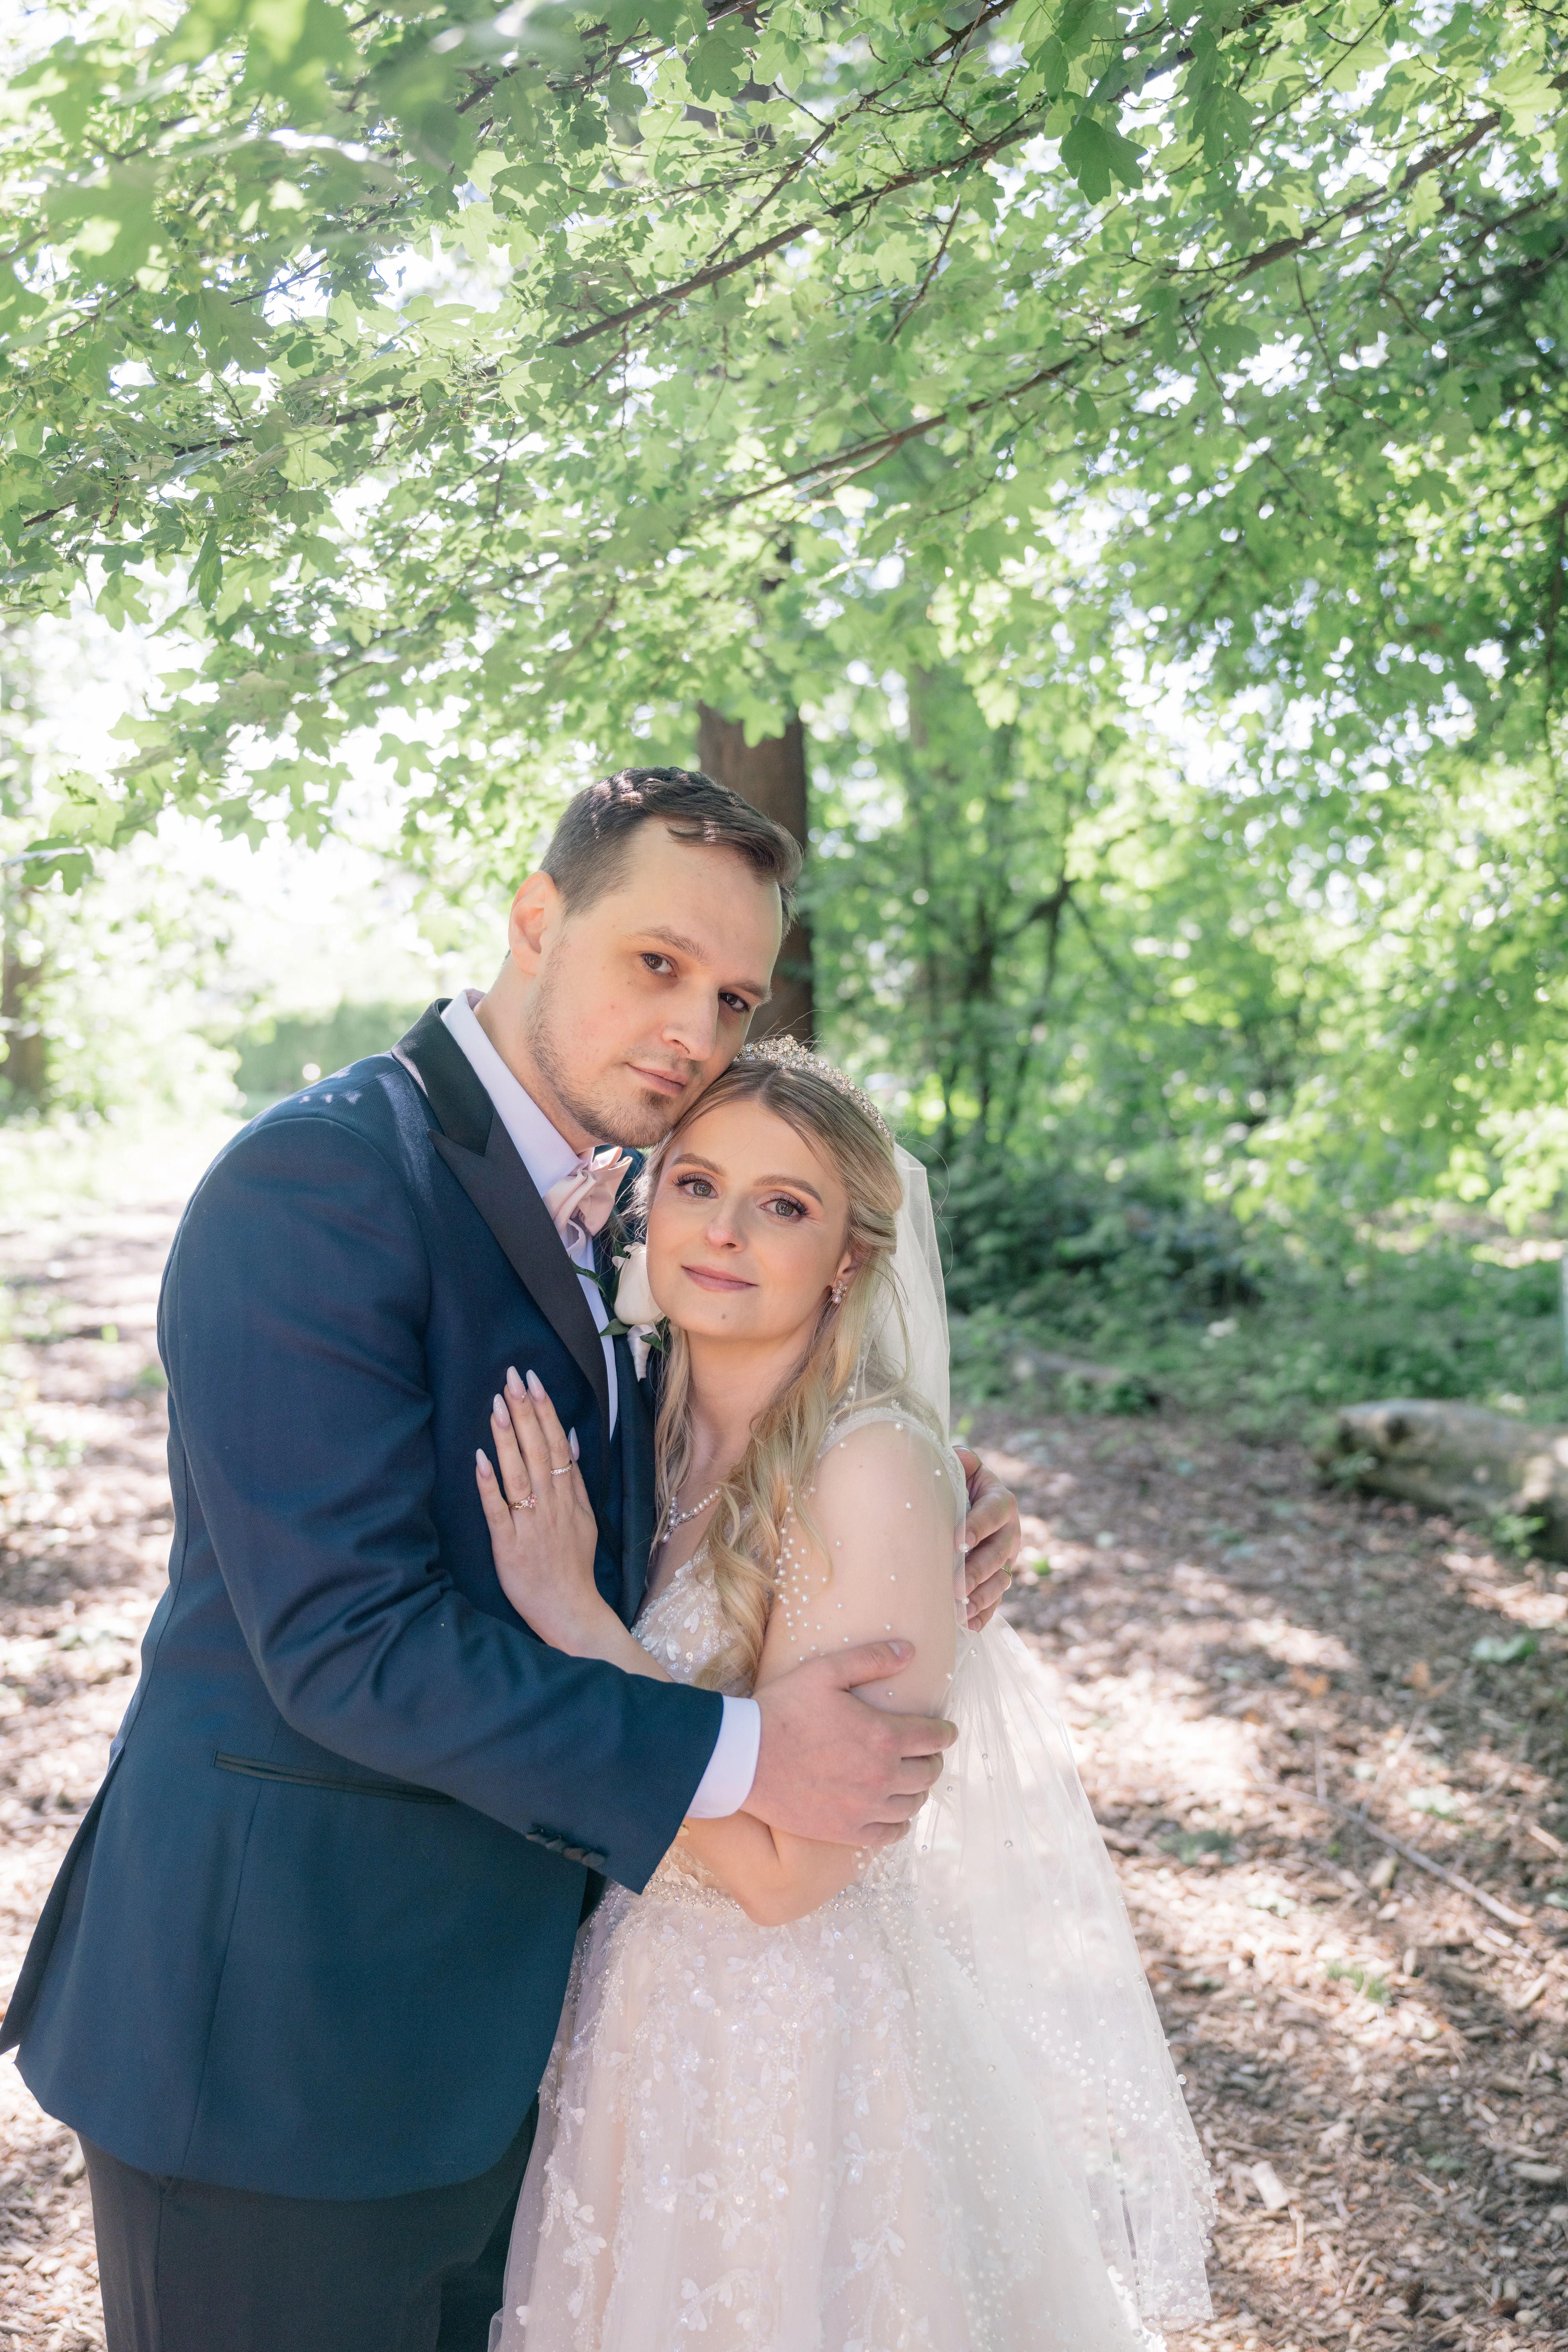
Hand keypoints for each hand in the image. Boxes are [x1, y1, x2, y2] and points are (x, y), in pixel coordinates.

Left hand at [476, 1367, 601, 1647]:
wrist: (569, 1609)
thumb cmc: (573, 1563)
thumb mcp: (585, 1519)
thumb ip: (577, 1480)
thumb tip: (572, 1438)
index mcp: (568, 1497)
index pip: (557, 1444)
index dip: (545, 1410)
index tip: (533, 1380)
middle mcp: (550, 1505)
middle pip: (538, 1450)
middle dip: (525, 1411)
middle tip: (512, 1377)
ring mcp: (529, 1524)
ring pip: (518, 1473)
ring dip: (507, 1437)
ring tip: (495, 1404)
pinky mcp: (508, 1545)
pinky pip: (497, 1510)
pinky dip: (489, 1485)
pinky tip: (479, 1459)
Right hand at [747, 1643, 956, 1848]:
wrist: (743, 1758)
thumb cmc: (782, 1709)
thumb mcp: (826, 1671)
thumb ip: (871, 1659)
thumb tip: (910, 1651)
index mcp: (883, 1736)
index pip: (935, 1737)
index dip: (946, 1732)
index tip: (946, 1730)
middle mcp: (882, 1776)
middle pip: (928, 1772)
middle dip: (933, 1759)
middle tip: (926, 1752)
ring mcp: (865, 1808)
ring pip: (913, 1803)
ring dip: (918, 1790)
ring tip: (911, 1780)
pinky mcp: (846, 1831)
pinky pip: (890, 1834)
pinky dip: (899, 1823)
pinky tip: (895, 1813)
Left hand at [955, 1445, 1019, 1630]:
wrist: (960, 1502)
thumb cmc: (955, 1482)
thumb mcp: (959, 1468)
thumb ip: (960, 1462)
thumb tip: (960, 1457)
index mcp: (1000, 1501)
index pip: (993, 1512)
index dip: (978, 1526)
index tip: (957, 1541)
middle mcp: (1009, 1531)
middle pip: (999, 1552)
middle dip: (978, 1570)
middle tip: (957, 1585)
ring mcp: (1006, 1558)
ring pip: (1000, 1580)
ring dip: (981, 1597)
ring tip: (960, 1610)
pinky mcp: (997, 1580)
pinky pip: (995, 1601)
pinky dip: (984, 1615)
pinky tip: (968, 1626)